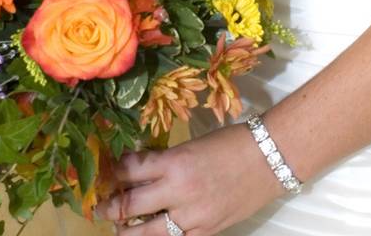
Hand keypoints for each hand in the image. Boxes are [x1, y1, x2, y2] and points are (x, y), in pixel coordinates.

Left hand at [96, 122, 283, 234]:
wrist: (270, 158)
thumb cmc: (232, 143)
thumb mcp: (193, 145)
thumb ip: (166, 160)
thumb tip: (139, 168)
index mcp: (174, 162)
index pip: (130, 170)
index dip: (114, 172)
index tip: (107, 173)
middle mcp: (178, 191)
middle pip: (130, 206)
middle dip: (110, 208)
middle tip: (99, 208)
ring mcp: (192, 216)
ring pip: (146, 234)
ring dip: (126, 232)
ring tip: (117, 229)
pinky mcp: (206, 232)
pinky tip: (151, 235)